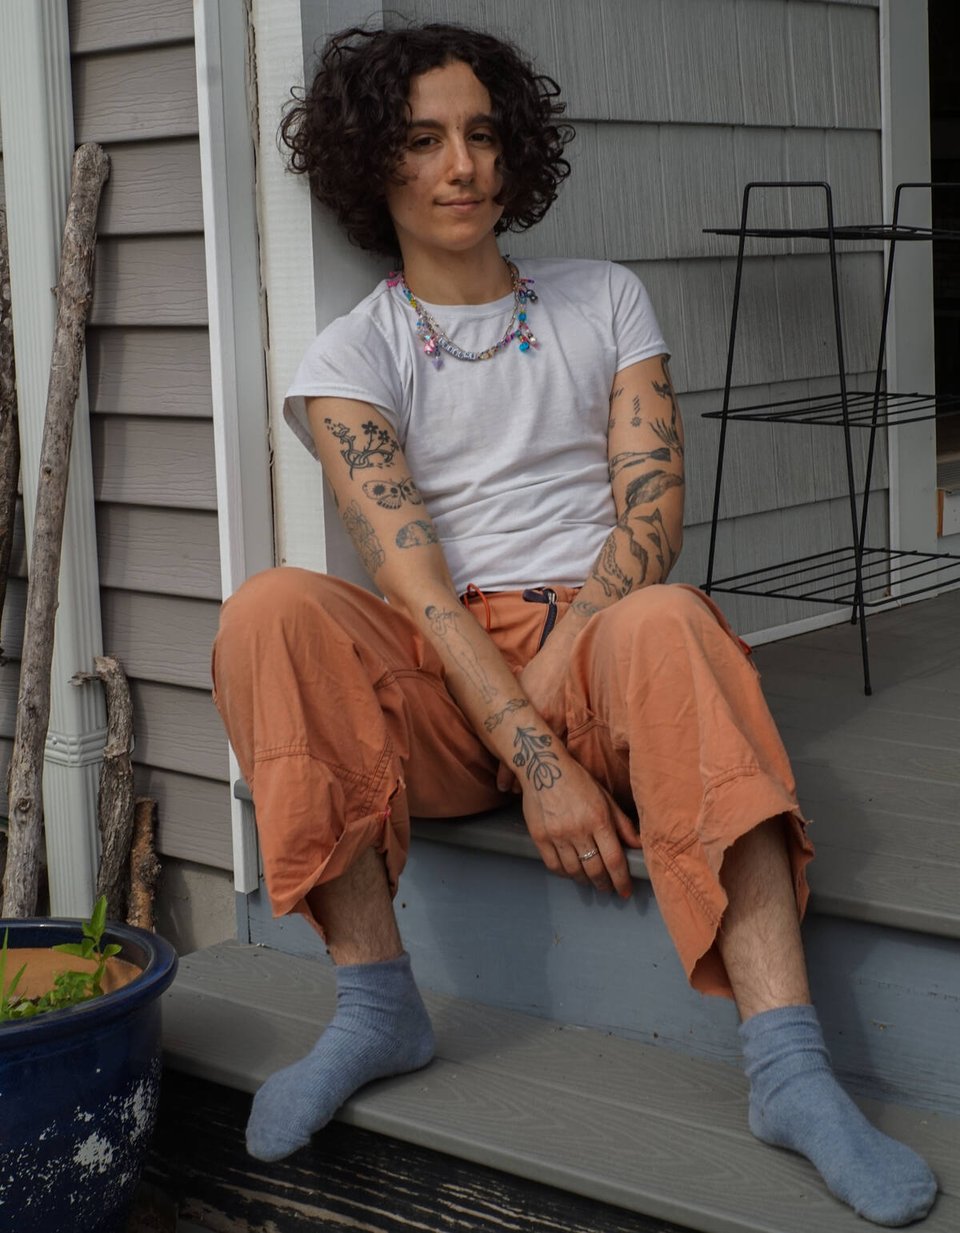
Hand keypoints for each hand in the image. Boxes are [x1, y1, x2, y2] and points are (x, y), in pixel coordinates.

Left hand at [496, 650, 566, 792]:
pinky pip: (565, 749)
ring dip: (539, 772)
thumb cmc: (538, 669)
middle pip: (527, 759)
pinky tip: (556, 773)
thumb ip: (506, 702)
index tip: (502, 787)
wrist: (564, 657)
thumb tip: (489, 710)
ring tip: (533, 788)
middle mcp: (539, 723)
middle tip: (514, 794)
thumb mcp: (516, 685)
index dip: (506, 772)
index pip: (510, 751)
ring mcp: (558, 725)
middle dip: (522, 779)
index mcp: (521, 714)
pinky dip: (560, 762)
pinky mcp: (572, 724)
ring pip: (547, 758)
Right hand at [518, 751, 640, 897]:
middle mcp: (578, 830)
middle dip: (605, 884)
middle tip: (608, 888)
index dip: (621, 880)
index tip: (625, 891)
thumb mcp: (605, 798)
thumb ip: (622, 823)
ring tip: (591, 880)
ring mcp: (557, 835)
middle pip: (595, 869)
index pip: (614, 859)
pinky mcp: (540, 837)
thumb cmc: (578, 781)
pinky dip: (565, 873)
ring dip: (585, 881)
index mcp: (598, 819)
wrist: (542, 767)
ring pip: (574, 871)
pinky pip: (554, 866)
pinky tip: (571, 871)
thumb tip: (638, 845)